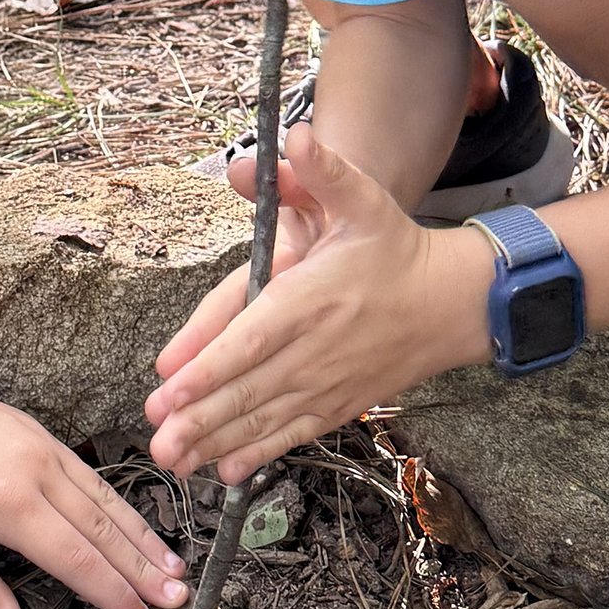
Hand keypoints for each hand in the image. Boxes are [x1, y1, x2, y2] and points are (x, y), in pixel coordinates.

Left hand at [0, 357, 189, 608]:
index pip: (77, 560)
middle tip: (178, 599)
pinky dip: (119, 504)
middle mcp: (37, 473)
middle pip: (103, 530)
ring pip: (105, 500)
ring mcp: (43, 448)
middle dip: (144, 569)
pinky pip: (90, 476)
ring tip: (174, 566)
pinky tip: (134, 524)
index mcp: (9, 505)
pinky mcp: (40, 434)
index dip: (113, 594)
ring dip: (142, 537)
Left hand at [145, 126, 492, 480]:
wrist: (452, 303)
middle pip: (249, 388)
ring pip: (265, 418)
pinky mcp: (340, 404)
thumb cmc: (396, 249)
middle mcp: (316, 347)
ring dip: (217, 442)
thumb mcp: (363, 200)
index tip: (168, 384)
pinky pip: (293, 433)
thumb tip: (297, 134)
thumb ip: (324, 172)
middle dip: (199, 416)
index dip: (208, 365)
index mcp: (311, 297)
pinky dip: (259, 454)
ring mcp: (328, 381)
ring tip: (175, 461)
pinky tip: (223, 473)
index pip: (251, 336)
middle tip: (156, 440)